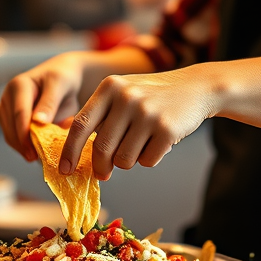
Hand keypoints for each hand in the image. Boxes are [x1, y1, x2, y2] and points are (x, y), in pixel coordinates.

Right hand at [0, 52, 89, 160]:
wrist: (61, 75)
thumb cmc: (62, 79)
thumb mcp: (60, 85)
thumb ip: (50, 102)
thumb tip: (38, 122)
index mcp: (19, 85)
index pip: (19, 113)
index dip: (25, 134)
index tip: (34, 151)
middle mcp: (8, 96)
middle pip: (11, 126)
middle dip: (23, 144)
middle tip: (39, 159)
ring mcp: (6, 108)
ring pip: (9, 134)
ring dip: (22, 147)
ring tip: (39, 157)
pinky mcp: (9, 119)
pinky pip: (13, 137)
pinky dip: (23, 146)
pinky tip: (36, 153)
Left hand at [59, 65, 217, 180]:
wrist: (195, 87)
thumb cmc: (152, 95)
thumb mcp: (123, 93)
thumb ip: (101, 117)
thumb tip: (77, 154)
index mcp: (109, 87)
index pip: (80, 124)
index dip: (69, 150)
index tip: (64, 169)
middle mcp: (126, 97)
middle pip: (101, 148)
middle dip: (100, 167)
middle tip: (103, 174)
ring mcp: (147, 112)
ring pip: (124, 160)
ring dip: (129, 161)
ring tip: (141, 144)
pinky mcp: (166, 128)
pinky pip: (147, 161)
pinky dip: (150, 158)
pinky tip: (159, 142)